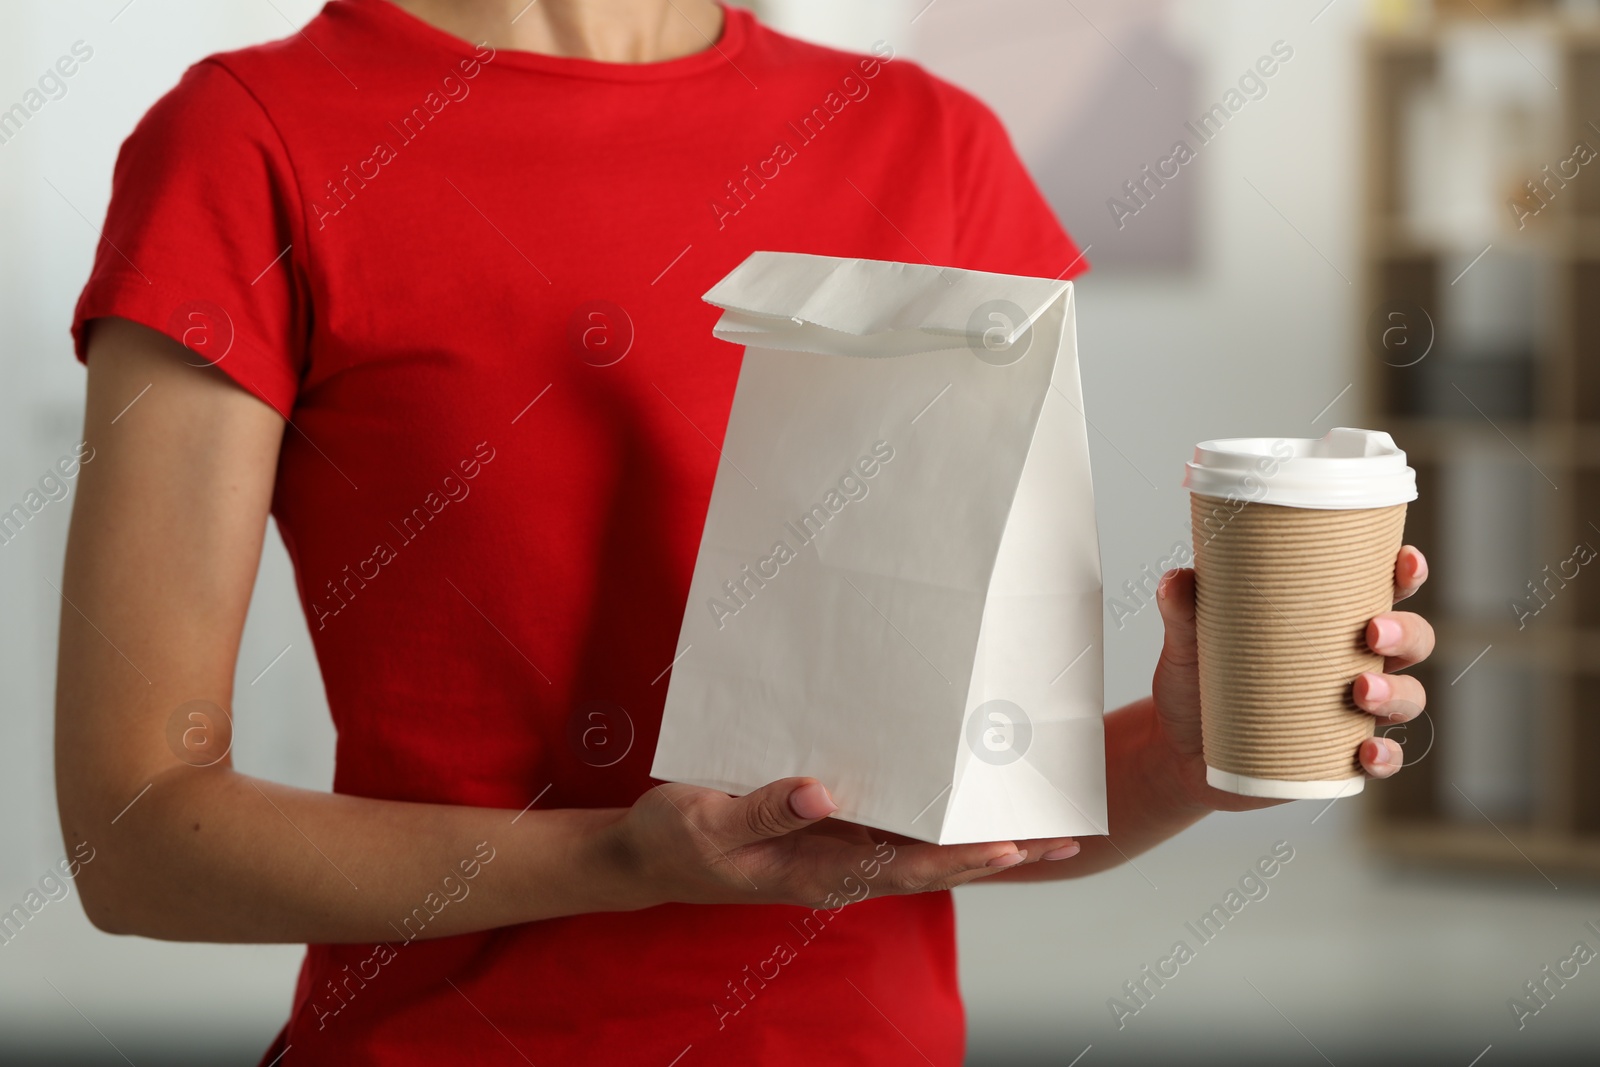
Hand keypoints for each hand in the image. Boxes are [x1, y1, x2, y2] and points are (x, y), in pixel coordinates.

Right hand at [604, 779, 1080, 908]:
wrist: (647, 856)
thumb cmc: (674, 841)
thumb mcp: (706, 824)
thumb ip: (761, 810)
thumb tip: (820, 794)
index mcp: (817, 872)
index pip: (906, 869)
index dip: (961, 858)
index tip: (1012, 846)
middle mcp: (840, 866)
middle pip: (934, 862)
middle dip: (998, 850)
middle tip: (1064, 834)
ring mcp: (837, 849)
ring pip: (921, 843)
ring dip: (979, 832)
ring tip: (1038, 813)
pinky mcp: (827, 830)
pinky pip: (893, 822)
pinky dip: (936, 812)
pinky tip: (963, 791)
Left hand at [1148, 545, 1433, 811]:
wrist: (1176, 749)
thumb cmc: (1196, 682)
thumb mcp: (1188, 642)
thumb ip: (1183, 609)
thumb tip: (1176, 580)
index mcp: (1328, 621)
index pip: (1382, 589)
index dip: (1405, 573)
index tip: (1404, 560)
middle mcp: (1352, 662)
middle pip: (1410, 640)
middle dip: (1406, 633)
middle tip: (1373, 632)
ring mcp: (1352, 712)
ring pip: (1405, 697)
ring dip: (1397, 692)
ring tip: (1361, 690)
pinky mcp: (1339, 756)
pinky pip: (1383, 760)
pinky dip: (1386, 757)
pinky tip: (1367, 752)